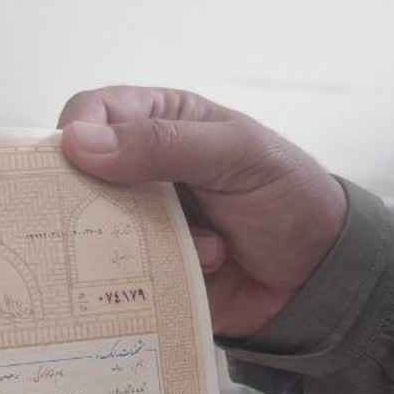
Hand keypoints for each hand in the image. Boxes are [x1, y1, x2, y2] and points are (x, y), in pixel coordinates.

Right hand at [57, 87, 347, 338]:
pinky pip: (118, 278)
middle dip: (90, 200)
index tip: (73, 163)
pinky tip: (206, 268)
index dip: (74, 133)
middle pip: (77, 178)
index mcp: (161, 124)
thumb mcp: (236, 155)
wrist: (320, 280)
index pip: (93, 113)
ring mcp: (141, 225)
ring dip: (139, 240)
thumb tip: (77, 143)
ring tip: (199, 244)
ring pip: (93, 232)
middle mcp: (141, 173)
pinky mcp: (146, 274)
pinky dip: (155, 275)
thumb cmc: (288, 199)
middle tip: (116, 219)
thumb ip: (163, 145)